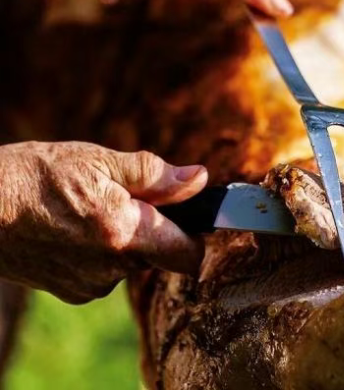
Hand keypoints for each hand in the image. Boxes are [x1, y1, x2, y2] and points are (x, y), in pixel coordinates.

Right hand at [0, 141, 207, 303]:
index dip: (195, 237)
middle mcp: (111, 267)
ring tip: (90, 212)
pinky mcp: (73, 292)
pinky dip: (101, 254)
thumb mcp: (98, 161)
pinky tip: (74, 231)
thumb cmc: (35, 175)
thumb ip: (155, 175)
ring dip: (125, 240)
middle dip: (153, 229)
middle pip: (160, 255)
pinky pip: (106, 274)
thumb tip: (198, 179)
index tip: (191, 219)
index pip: (188, 255)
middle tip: (125, 200)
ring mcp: (91, 284)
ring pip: (132, 263)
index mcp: (124, 232)